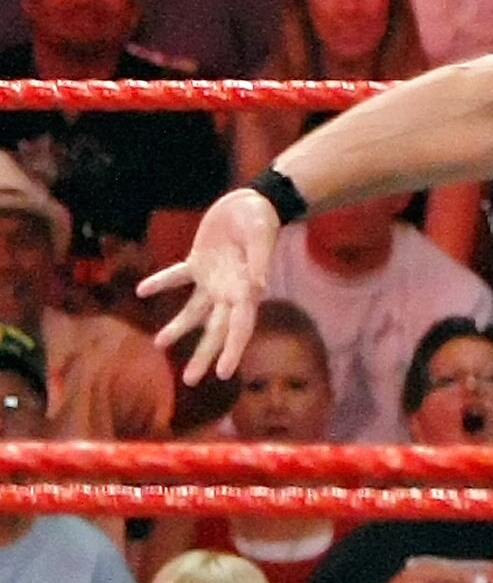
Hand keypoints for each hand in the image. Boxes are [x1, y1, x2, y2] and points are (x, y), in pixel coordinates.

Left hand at [137, 187, 281, 384]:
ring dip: (178, 328)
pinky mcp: (198, 262)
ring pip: (194, 311)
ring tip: (159, 344)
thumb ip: (259, 261)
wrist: (252, 202)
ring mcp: (213, 279)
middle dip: (204, 355)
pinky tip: (142, 291)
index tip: (224, 374)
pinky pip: (177, 277)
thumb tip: (258, 286)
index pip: (240, 327)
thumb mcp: (261, 237)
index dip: (232, 350)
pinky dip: (161, 283)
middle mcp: (230, 291)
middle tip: (190, 381)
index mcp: (247, 290)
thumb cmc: (261, 220)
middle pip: (216, 330)